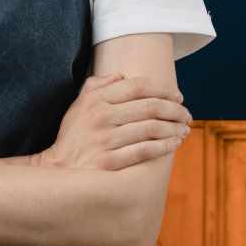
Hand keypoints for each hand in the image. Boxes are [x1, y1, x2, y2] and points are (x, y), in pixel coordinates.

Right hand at [33, 73, 191, 171]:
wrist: (58, 169)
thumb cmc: (73, 135)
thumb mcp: (78, 105)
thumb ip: (96, 86)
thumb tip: (120, 76)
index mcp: (96, 99)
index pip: (138, 86)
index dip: (163, 89)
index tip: (178, 96)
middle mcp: (101, 117)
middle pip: (150, 107)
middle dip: (175, 110)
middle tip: (187, 115)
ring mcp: (105, 140)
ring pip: (151, 129)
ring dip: (174, 128)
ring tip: (185, 129)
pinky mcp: (109, 162)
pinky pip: (145, 152)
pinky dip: (164, 147)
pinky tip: (174, 144)